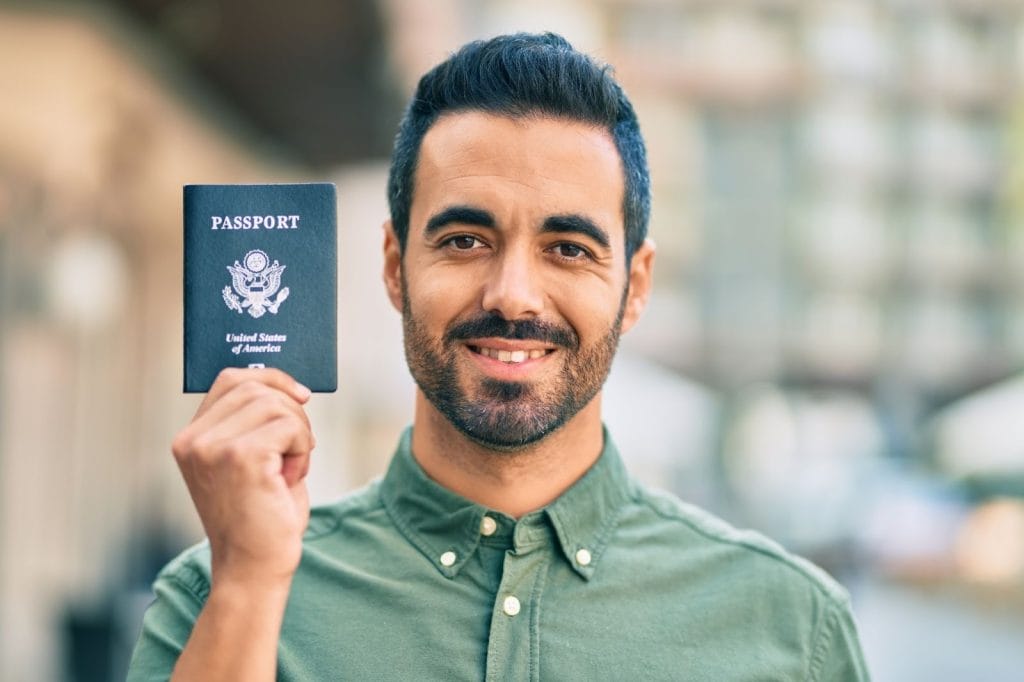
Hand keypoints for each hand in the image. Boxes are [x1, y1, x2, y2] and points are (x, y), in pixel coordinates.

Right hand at [171, 368, 314, 587]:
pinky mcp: (241, 457)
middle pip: (256, 387)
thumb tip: (288, 386)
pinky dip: (302, 449)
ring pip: (276, 404)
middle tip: (299, 449)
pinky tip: (291, 478)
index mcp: (190, 439)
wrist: (254, 569)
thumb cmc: (260, 518)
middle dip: (291, 412)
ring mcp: (213, 448)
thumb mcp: (250, 462)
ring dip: (298, 434)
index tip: (300, 395)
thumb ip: (256, 424)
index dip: (270, 378)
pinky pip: (290, 426)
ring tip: (291, 469)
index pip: (230, 380)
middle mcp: (194, 440)